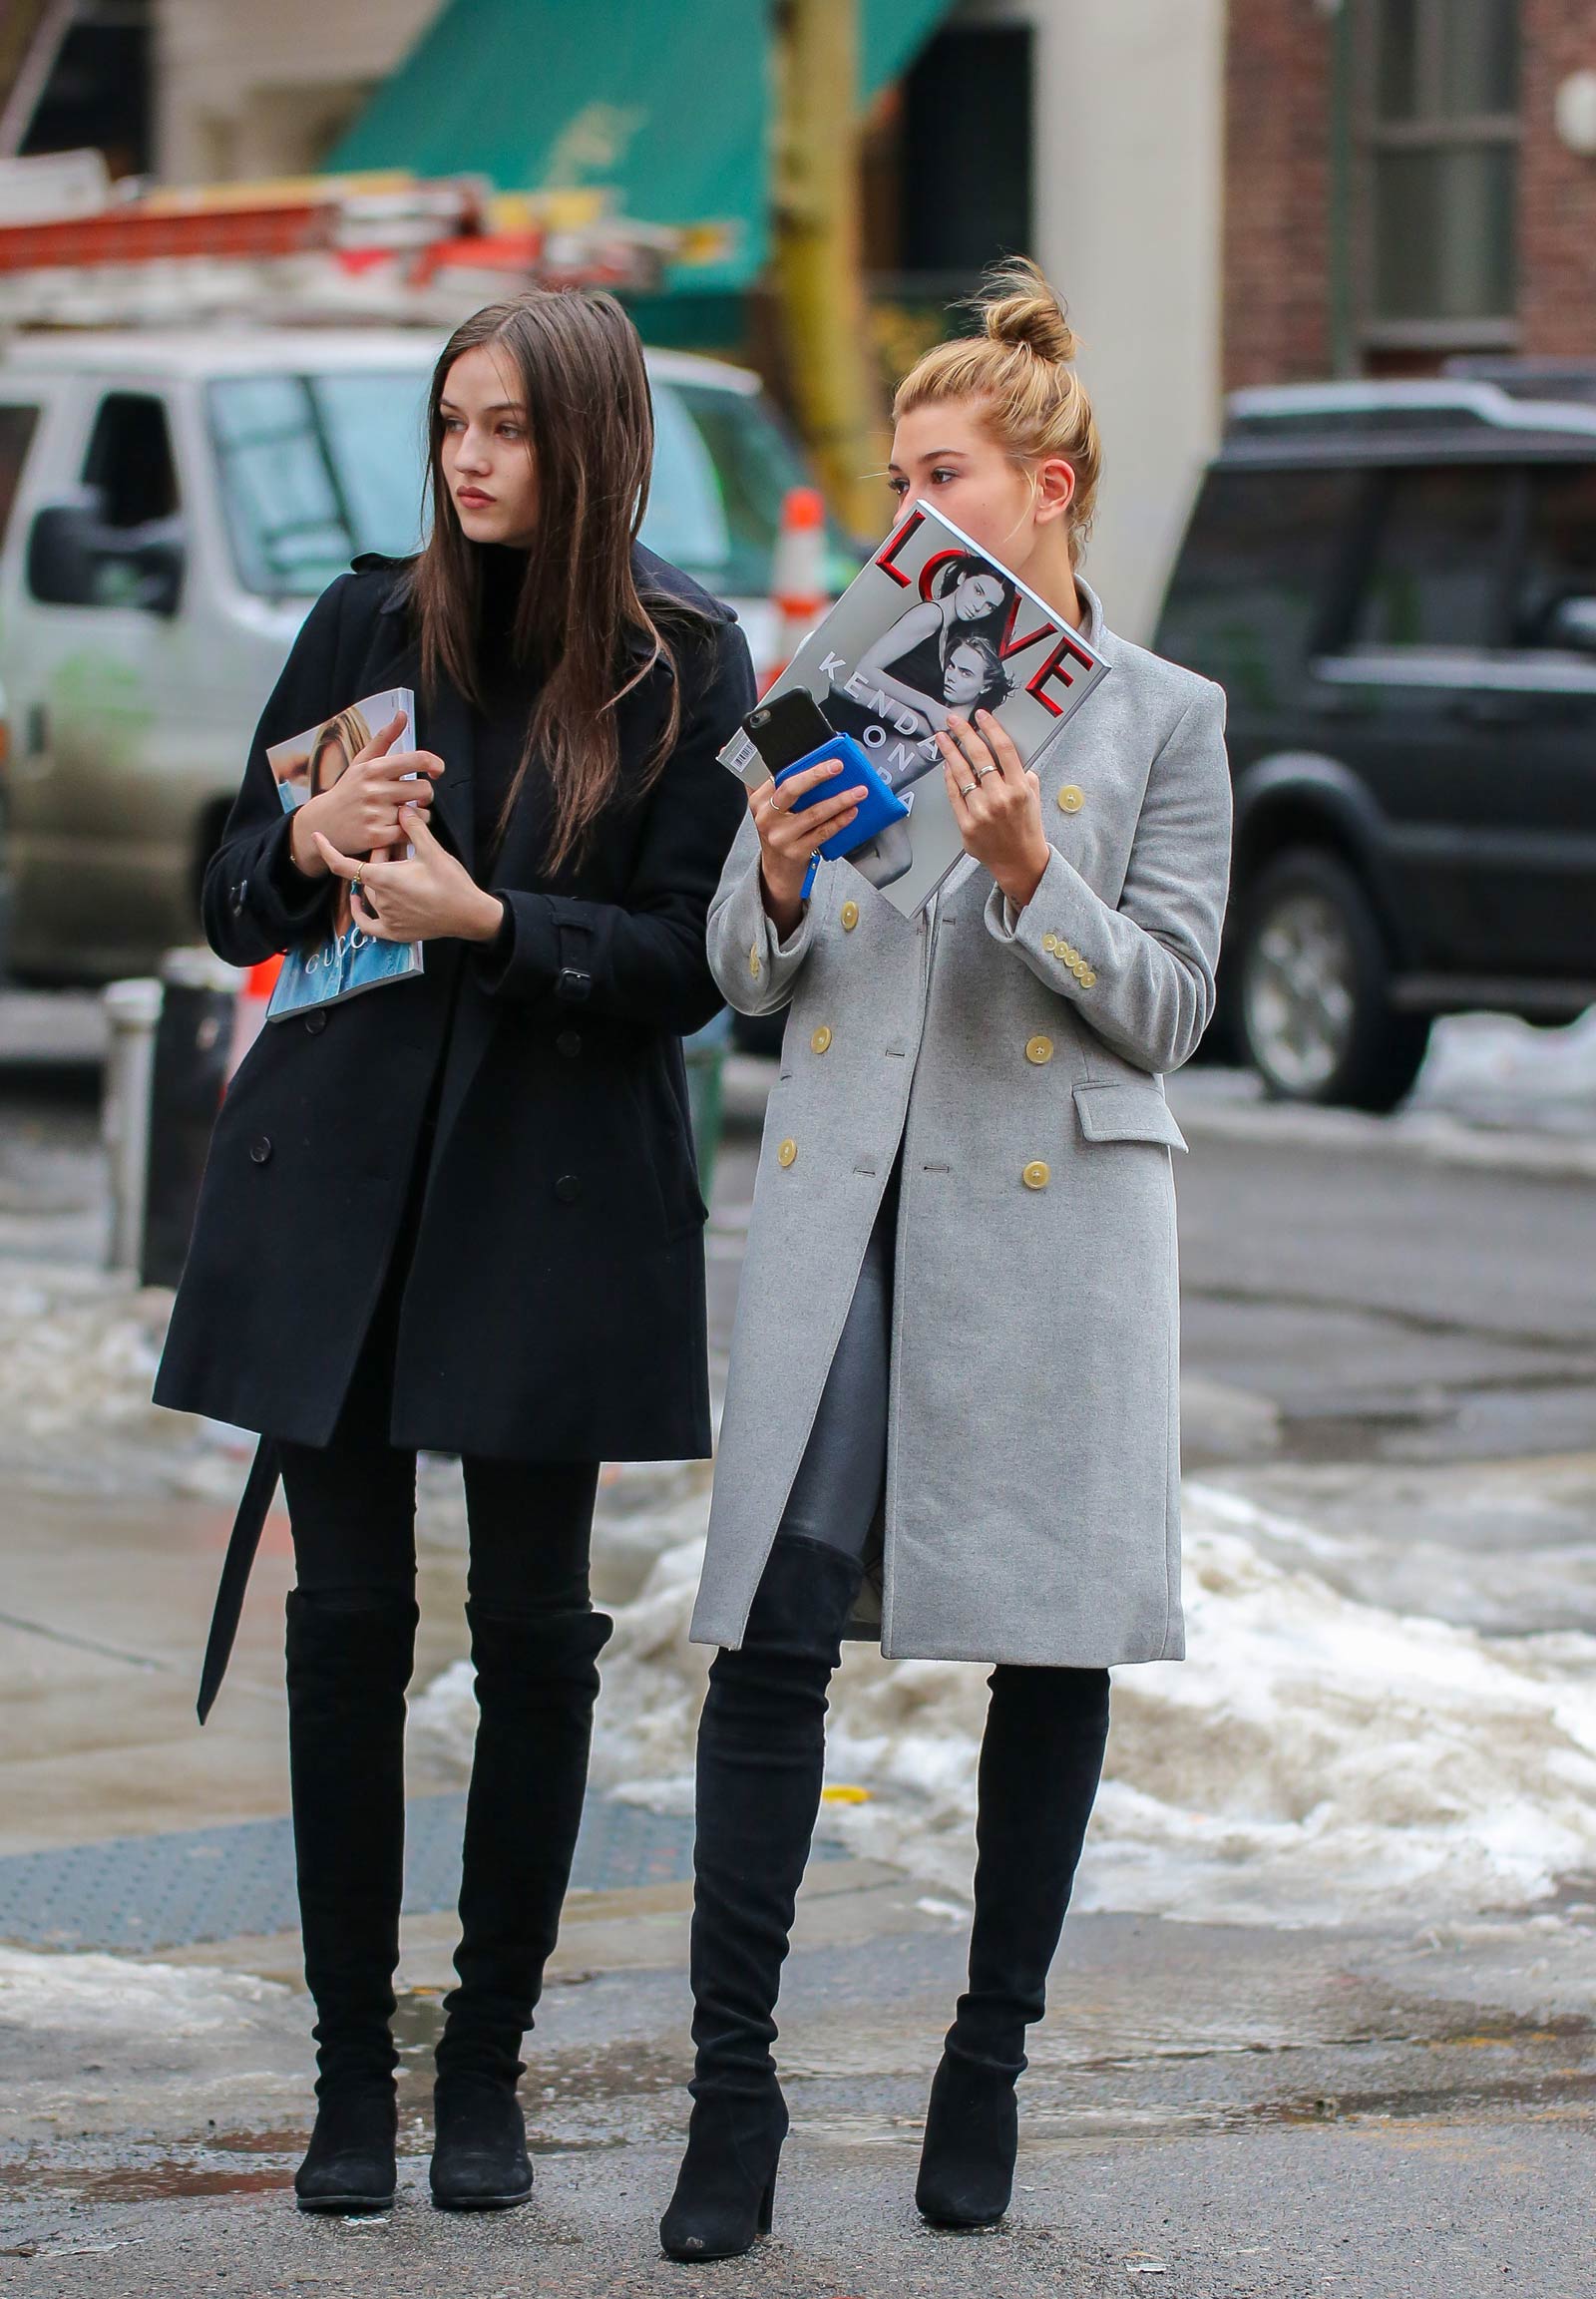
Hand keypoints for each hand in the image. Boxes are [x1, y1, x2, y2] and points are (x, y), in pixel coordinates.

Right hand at [288, 712, 442, 877]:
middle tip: (416, 797)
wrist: (322, 822)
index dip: (435, 764)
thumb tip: (402, 714)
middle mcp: (374, 789)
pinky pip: (409, 832)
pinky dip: (409, 831)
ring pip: (421, 814)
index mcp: (373, 768)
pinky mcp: (376, 837)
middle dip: (426, 794)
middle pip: (424, 789)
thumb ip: (385, 738)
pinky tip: (400, 827)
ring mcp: (375, 814)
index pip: (418, 759)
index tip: (436, 771)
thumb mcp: (362, 761)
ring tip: (406, 813)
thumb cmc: (348, 789)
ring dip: (419, 815)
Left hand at [311, 806, 504, 944]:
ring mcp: (386, 918)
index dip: (327, 850)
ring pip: (371, 894)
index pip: (344, 865)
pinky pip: (369, 925)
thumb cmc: (452, 883)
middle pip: (366, 874)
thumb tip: (402, 808)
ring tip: (400, 866)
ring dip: (379, 878)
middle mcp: (380, 900)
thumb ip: (414, 829)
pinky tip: (360, 903)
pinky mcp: (395, 931)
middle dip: (378, 857)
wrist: (469, 915)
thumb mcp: (433, 852)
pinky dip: (361, 914)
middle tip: (398, 845)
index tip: (318, 837)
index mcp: (384, 879)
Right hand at [751, 757, 867, 933]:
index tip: (823, 756)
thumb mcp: (766, 807)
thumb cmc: (778, 830)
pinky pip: (823, 833)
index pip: (778, 776)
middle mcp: (766, 817)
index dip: (801, 765)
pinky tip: (852, 812)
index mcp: (758, 801)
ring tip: (858, 791)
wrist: (777, 868)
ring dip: (839, 800)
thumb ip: (767, 782)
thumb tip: (780, 752)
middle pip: (791, 789)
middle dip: (816, 775)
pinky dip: (839, 821)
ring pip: (813, 813)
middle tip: (838, 766)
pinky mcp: (796, 852)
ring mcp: (781, 837)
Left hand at [938, 710, 1051, 909]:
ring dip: (950, 751)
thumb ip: (1023, 775)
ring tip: (942, 738)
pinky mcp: (967, 824)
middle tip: (954, 720)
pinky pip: (954, 794)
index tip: (981, 715)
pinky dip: (949, 777)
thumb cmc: (1027, 828)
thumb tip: (1006, 756)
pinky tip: (946, 765)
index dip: (991, 728)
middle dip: (964, 733)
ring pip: (961, 773)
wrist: (1020, 861)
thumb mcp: (1033, 797)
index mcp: (1020, 787)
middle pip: (979, 756)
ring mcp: (981, 811)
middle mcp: (1000, 797)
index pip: (1004, 749)